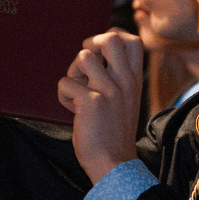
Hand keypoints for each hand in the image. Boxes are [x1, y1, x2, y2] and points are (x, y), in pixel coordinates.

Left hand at [60, 30, 145, 182]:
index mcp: (135, 80)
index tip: (101, 48)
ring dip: (73, 73)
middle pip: (110, 38)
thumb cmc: (115, 134)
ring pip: (83, 57)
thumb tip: (94, 60)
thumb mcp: (126, 101)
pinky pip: (66, 83)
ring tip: (77, 91)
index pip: (132, 41)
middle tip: (85, 65)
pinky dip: (63, 95)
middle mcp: (125, 81)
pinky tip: (72, 109)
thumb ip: (117, 80)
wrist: (114, 163)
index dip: (113, 35)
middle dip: (91, 44)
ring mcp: (109, 90)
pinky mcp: (91, 101)